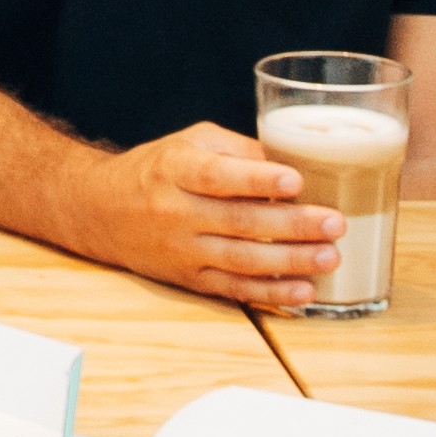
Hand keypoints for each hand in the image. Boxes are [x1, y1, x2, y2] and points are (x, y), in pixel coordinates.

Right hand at [74, 123, 342, 312]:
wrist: (101, 210)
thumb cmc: (158, 169)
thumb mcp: (191, 143)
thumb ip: (239, 151)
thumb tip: (296, 161)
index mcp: (177, 169)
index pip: (218, 176)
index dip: (257, 179)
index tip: (295, 180)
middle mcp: (177, 211)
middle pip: (238, 221)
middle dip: (291, 224)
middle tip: (334, 223)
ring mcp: (182, 250)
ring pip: (241, 260)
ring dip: (289, 261)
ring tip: (329, 256)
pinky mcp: (189, 279)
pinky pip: (234, 290)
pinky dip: (271, 292)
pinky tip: (304, 291)